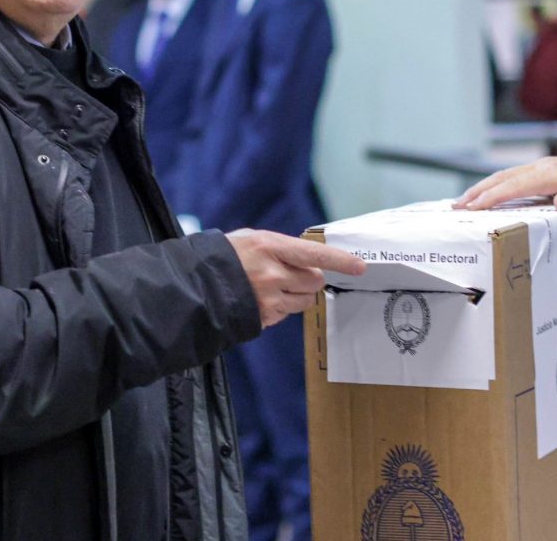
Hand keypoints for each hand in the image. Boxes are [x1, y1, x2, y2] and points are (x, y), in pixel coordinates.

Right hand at [228, 229, 365, 327]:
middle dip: (309, 278)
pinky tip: (261, 299)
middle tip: (289, 274)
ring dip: (297, 294)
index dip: (340, 261)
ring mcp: (269, 298)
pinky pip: (287, 314)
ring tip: (272, 287)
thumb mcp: (252, 239)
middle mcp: (272, 273)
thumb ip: (282, 248)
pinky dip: (280, 307)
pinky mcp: (264, 317)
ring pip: (304, 300)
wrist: (197, 284)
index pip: (314, 254)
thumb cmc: (226, 256)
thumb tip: (310, 260)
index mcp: (269, 246)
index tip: (360, 266)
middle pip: (315, 281)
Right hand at [453, 154, 556, 233]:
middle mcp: (542, 168)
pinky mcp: (542, 175)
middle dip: (478, 192)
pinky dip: (495, 188)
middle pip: (503, 178)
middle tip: (456, 206)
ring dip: (482, 189)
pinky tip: (487, 197)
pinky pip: (512, 180)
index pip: (515, 184)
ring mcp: (541, 170)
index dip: (493, 196)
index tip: (474, 207)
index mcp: (552, 172)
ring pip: (505, 177)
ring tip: (463, 202)